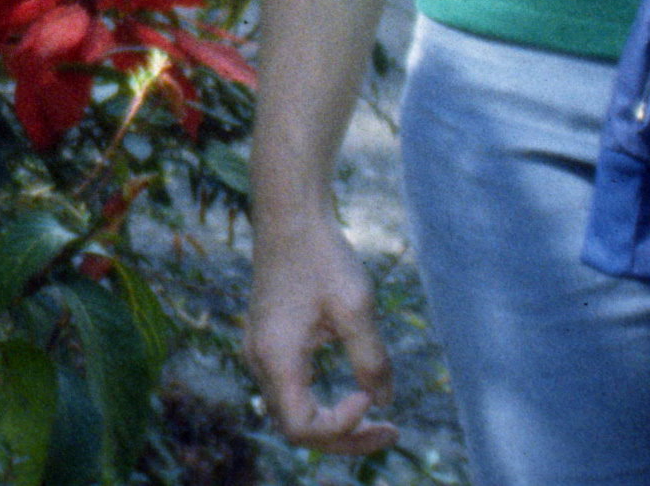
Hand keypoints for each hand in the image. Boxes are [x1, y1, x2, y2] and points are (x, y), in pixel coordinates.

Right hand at [244, 210, 398, 454]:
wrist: (291, 212)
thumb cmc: (321, 255)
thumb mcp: (355, 308)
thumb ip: (371, 361)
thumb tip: (384, 402)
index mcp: (276, 358)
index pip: (302, 429)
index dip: (341, 428)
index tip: (369, 399)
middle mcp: (260, 361)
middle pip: (296, 428)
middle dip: (344, 437)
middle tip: (390, 431)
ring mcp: (260, 350)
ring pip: (292, 410)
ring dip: (333, 422)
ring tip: (375, 418)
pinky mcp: (268, 338)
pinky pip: (291, 388)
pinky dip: (321, 400)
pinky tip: (350, 391)